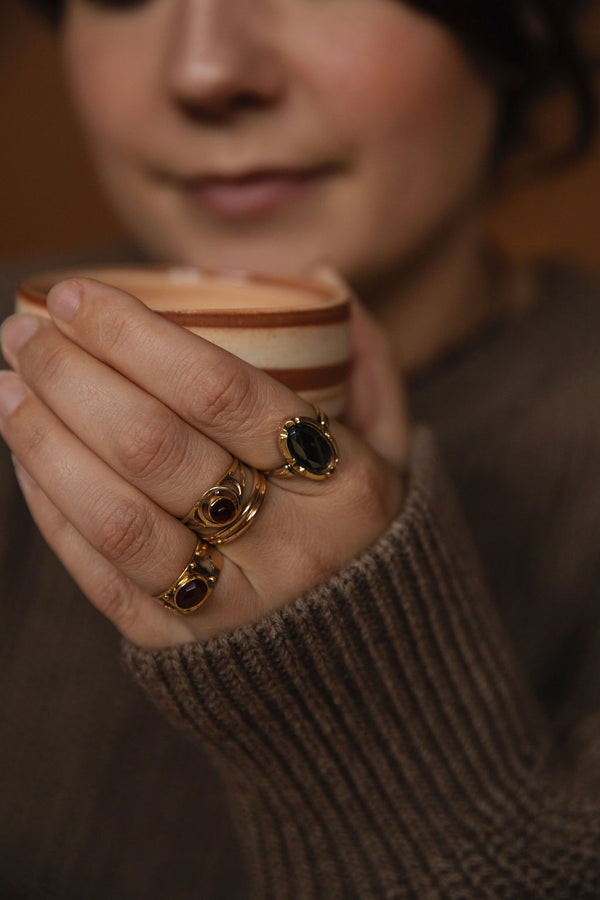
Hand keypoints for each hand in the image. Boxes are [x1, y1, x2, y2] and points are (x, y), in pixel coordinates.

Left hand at [0, 278, 409, 647]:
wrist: (365, 658)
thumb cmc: (367, 533)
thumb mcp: (393, 449)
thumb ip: (368, 362)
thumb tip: (317, 275)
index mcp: (342, 485)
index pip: (222, 392)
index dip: (135, 338)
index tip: (76, 297)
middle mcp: (288, 549)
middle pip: (154, 448)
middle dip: (72, 377)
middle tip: (23, 333)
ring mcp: (231, 605)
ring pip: (116, 516)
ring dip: (46, 442)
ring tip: (7, 388)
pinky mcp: (182, 646)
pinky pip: (101, 576)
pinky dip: (54, 510)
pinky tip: (28, 460)